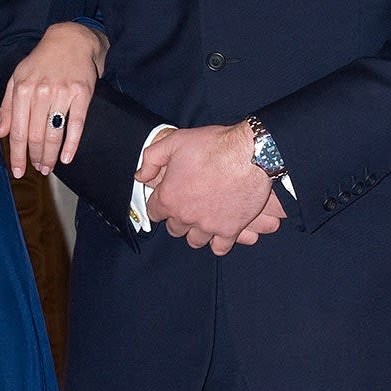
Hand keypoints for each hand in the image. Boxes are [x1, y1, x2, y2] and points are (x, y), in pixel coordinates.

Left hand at [0, 22, 108, 177]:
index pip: (18, 130)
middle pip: (35, 135)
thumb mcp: (18, 78)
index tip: (18, 171)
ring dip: (50, 155)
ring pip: (54, 133)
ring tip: (49, 167)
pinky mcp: (82, 93)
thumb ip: (7, 106)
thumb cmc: (41, 61)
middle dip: (35, 157)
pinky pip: (76, 124)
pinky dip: (71, 144)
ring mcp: (62, 93)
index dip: (17, 154)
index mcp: (22, 89)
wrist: (71, 39)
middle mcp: (41, 92)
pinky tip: (67, 158)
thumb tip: (0, 132)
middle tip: (38, 169)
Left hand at [136, 120, 284, 254]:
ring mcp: (208, 226)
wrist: (250, 154)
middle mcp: (186, 216)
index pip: (154, 212)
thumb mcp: (174, 142)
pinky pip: (219, 247)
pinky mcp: (230, 230)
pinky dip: (217, 241)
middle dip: (177, 218)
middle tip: (187, 204)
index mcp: (170, 197)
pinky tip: (219, 230)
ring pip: (195, 240)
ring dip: (196, 231)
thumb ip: (151, 159)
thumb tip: (140, 176)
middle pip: (174, 228)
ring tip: (202, 218)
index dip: (159, 204)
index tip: (166, 198)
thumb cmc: (212, 146)